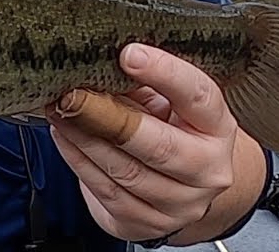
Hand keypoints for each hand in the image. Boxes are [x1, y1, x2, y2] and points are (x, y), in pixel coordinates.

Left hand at [47, 43, 238, 242]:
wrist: (188, 185)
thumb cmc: (175, 131)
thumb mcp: (171, 102)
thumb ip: (145, 84)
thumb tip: (103, 62)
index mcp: (218, 127)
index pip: (198, 96)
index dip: (165, 73)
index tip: (129, 54)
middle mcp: (208, 170)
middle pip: (159, 145)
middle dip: (108, 117)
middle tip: (73, 93)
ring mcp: (181, 203)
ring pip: (126, 171)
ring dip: (84, 139)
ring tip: (61, 111)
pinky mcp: (149, 224)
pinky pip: (107, 192)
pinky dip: (79, 162)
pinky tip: (65, 138)